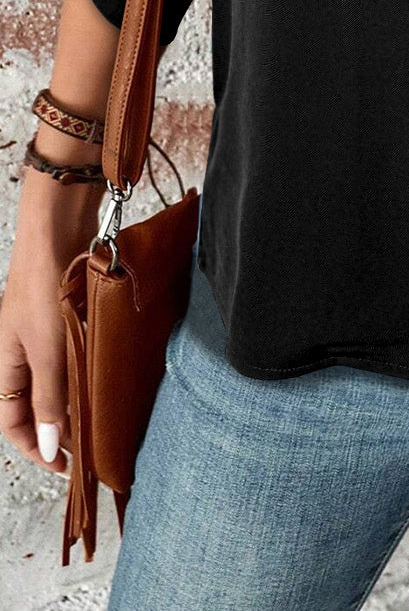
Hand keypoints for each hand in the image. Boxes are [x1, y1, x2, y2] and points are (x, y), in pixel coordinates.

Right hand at [0, 168, 104, 477]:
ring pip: (59, 380)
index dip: (36, 448)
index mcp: (6, 366)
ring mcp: (43, 334)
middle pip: (38, 404)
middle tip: (93, 445)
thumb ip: (48, 397)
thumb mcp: (46, 350)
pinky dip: (88, 371)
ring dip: (78, 399)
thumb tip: (48, 444)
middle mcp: (21, 353)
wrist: (57, 231)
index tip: (68, 466)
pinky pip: (74, 355)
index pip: (14, 423)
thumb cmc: (43, 289)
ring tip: (105, 416)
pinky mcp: (65, 317)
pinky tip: (108, 376)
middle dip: (61, 427)